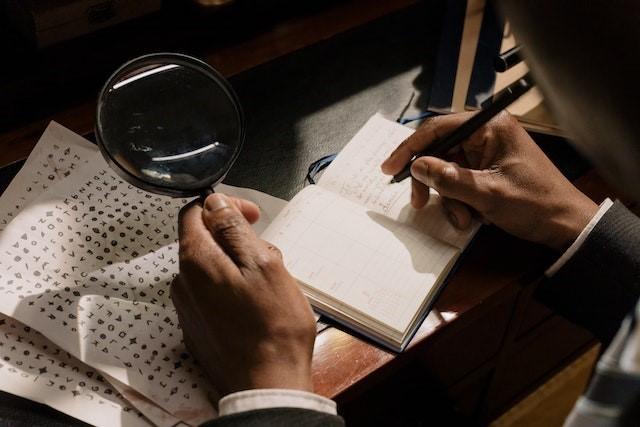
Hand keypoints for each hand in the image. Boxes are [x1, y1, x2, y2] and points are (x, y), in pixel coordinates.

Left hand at [171, 194, 315, 395]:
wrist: (267, 384)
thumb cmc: (272, 326)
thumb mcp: (263, 264)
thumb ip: (233, 229)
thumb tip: (215, 203)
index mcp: (196, 261)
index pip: (195, 212)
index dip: (225, 207)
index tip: (252, 216)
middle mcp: (183, 283)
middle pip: (205, 241)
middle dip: (237, 240)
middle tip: (269, 257)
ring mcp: (188, 308)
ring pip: (212, 268)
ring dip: (238, 265)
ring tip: (268, 285)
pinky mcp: (198, 328)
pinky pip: (212, 294)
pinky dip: (232, 289)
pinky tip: (256, 306)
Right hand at [381, 112, 597, 250]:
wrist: (565, 225)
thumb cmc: (535, 204)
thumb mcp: (487, 194)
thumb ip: (449, 179)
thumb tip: (418, 166)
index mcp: (490, 127)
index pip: (438, 128)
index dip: (410, 148)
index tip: (390, 168)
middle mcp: (486, 135)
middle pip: (439, 152)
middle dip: (431, 182)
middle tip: (420, 203)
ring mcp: (487, 153)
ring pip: (447, 171)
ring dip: (448, 198)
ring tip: (464, 219)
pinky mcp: (487, 170)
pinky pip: (459, 182)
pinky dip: (459, 201)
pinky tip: (472, 217)